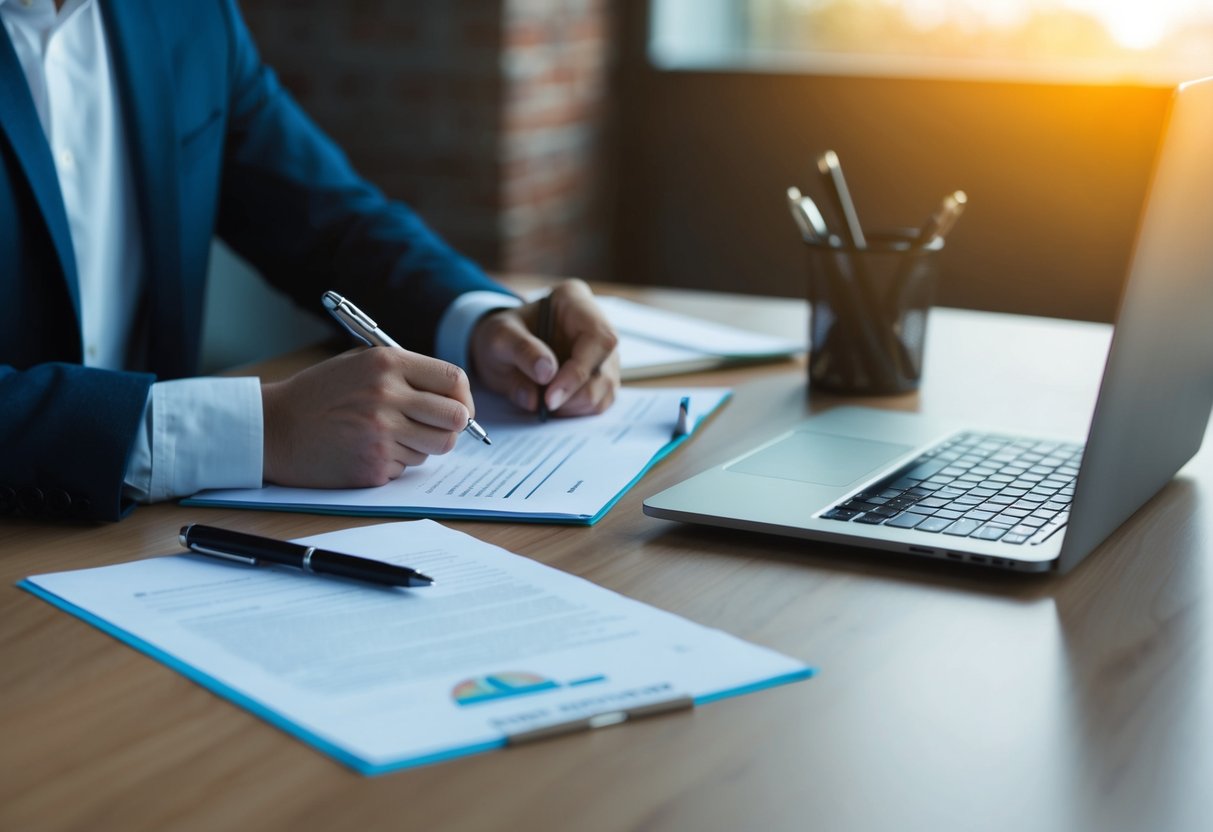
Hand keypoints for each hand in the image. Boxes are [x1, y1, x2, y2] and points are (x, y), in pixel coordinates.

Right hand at [261, 347, 473, 487]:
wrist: (274, 428)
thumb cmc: (320, 394)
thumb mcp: (361, 364)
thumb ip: (406, 373)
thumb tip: (455, 396)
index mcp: (387, 364)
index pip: (454, 379)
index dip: (463, 397)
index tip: (459, 406)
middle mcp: (388, 396)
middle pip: (456, 418)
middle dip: (453, 426)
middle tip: (436, 428)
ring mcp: (382, 434)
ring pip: (436, 446)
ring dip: (422, 445)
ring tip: (391, 435)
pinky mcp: (374, 465)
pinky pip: (408, 467)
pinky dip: (396, 461)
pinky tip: (367, 449)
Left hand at [469, 278, 619, 416]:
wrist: (502, 347)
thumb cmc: (503, 335)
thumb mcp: (499, 337)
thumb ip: (521, 351)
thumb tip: (546, 375)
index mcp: (576, 301)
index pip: (599, 338)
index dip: (578, 372)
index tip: (550, 397)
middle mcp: (598, 325)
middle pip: (604, 368)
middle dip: (573, 394)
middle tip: (543, 405)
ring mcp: (604, 353)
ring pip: (604, 389)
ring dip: (573, 405)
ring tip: (543, 401)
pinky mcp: (602, 376)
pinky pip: (599, 401)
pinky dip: (575, 410)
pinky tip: (554, 403)